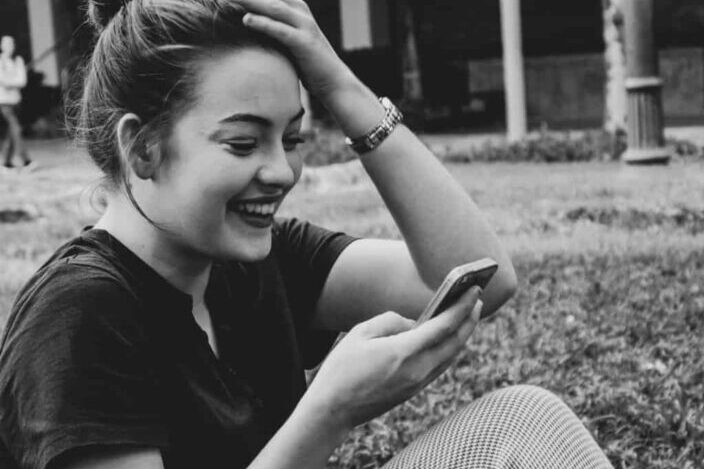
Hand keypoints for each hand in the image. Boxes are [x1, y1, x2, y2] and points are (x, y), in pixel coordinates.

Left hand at [236, 0, 356, 100]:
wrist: (334, 82)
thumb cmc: (308, 63)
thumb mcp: (288, 41)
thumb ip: (273, 28)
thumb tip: (247, 23)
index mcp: (296, 8)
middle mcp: (300, 12)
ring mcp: (304, 26)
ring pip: (272, 7)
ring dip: (248, 1)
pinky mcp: (304, 43)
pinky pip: (280, 30)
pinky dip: (263, 23)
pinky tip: (246, 19)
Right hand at [303, 287, 483, 429]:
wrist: (333, 409)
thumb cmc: (342, 367)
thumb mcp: (361, 332)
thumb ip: (391, 321)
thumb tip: (412, 324)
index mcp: (404, 351)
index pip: (444, 326)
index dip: (462, 306)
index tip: (475, 290)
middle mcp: (418, 369)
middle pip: (455, 342)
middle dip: (470, 319)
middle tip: (478, 298)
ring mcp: (418, 383)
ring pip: (450, 356)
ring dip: (463, 334)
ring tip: (468, 315)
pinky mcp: (414, 390)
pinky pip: (440, 365)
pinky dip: (449, 348)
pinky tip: (449, 337)